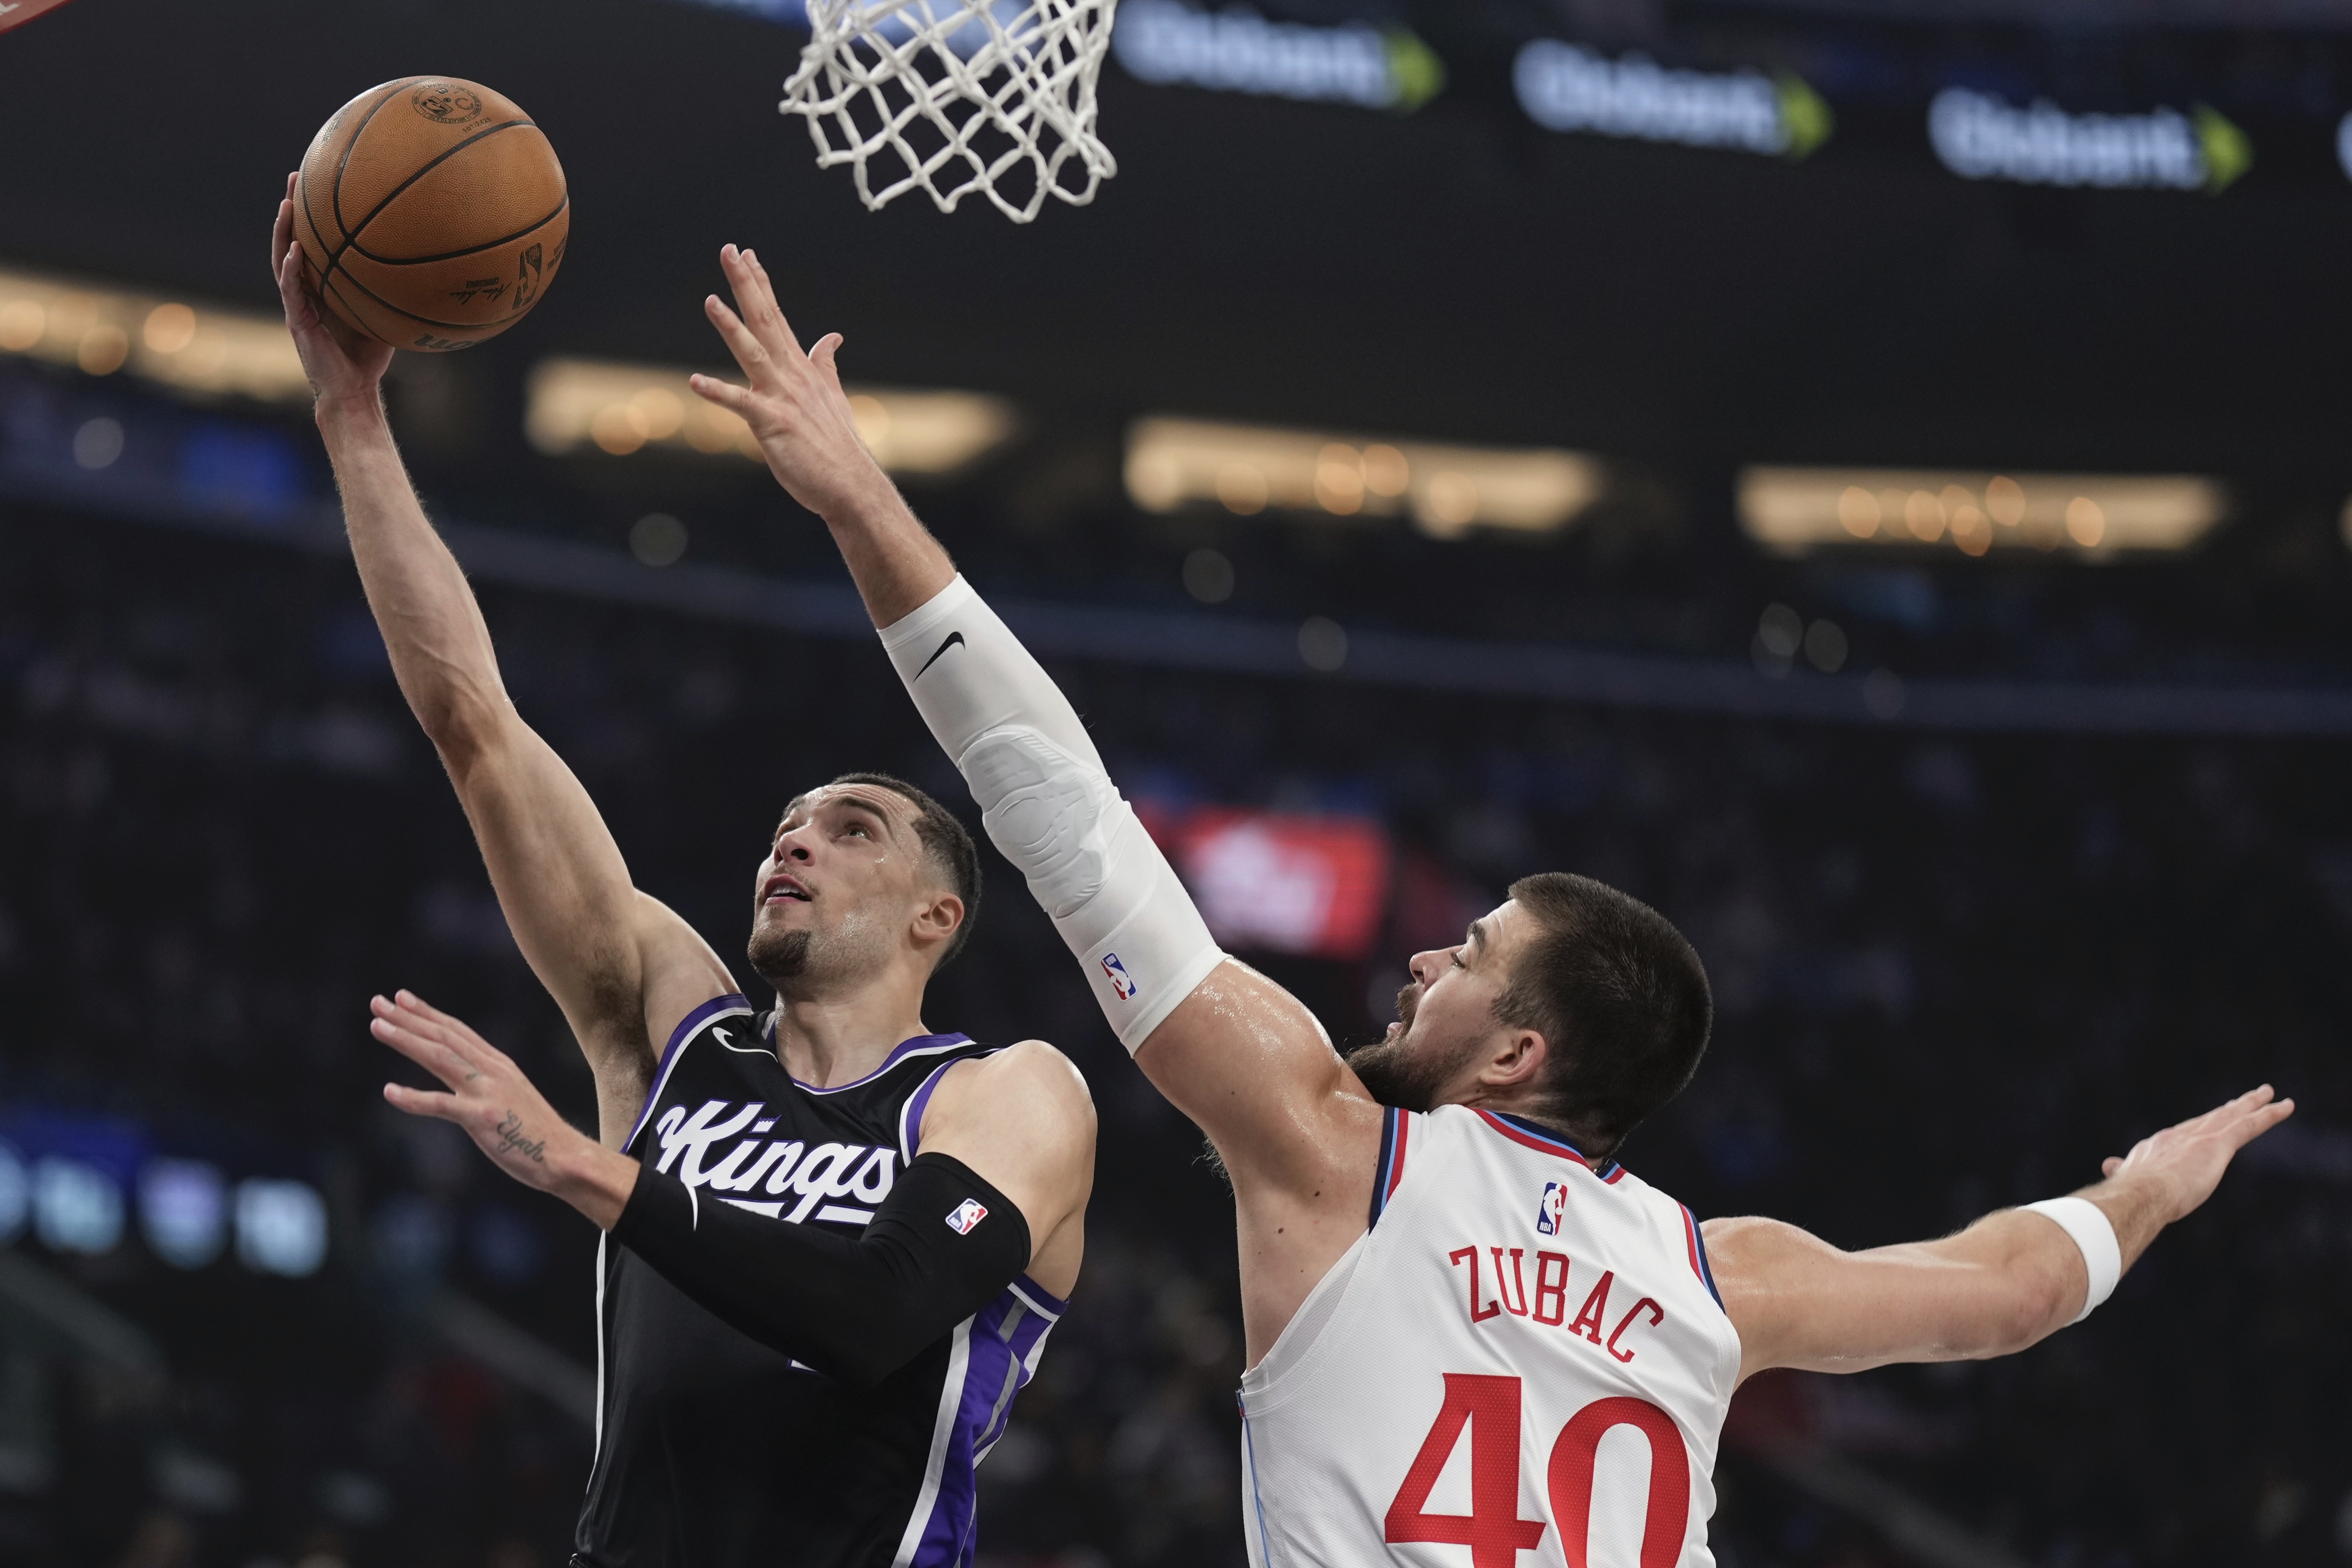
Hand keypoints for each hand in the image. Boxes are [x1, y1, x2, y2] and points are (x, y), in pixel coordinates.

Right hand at [272, 172, 393, 418]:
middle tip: (295, 176)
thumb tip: (427, 269)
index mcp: (321, 287)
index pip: (313, 243)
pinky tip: (295, 249)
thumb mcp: (383, 315)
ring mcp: (297, 304)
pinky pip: (291, 290)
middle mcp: (304, 291)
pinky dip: (292, 268)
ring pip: (282, 259)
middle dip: (292, 208)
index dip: (313, 215)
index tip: (319, 182)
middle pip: (292, 240)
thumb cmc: (367, 356)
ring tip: (287, 203)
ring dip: (283, 231)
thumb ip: (391, 292)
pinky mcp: (297, 321)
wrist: (353, 390)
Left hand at [372, 990, 639, 1227]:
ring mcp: (488, 1092)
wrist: (565, 1157)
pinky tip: (389, 1091)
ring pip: (440, 1058)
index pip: (457, 1031)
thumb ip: (487, 1082)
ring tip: (378, 1026)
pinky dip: (413, 1098)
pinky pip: (441, 1105)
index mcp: (499, 1065)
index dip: (428, 1013)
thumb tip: (463, 1077)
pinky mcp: (482, 1117)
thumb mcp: (512, 1096)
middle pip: (444, 1036)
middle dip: (409, 1018)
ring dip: (406, 1040)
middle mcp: (493, 1070)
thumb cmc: (535, 1133)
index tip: (401, 998)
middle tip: (378, 1003)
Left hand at [689, 244, 891, 521]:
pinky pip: (741, 405)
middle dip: (746, 285)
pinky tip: (695, 381)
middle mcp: (791, 376)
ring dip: (731, 327)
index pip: (776, 317)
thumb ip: (825, 364)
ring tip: (710, 301)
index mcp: (800, 369)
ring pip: (753, 353)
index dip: (760, 284)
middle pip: (765, 321)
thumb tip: (831, 337)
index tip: (747, 254)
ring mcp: (782, 398)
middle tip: (730, 251)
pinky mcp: (773, 424)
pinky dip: (718, 393)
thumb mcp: (832, 396)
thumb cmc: (837, 445)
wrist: (851, 485)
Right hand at [2098, 1083, 2292, 1229]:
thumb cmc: (2132, 1194)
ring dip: (2252, 1103)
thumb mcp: (2127, 1180)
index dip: (2197, 1128)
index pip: (2183, 1134)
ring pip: (2231, 1115)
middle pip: (2210, 1118)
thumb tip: (2108, 1165)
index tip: (2206, 1125)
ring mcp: (2199, 1138)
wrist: (2140, 1194)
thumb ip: (2122, 1171)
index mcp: (2158, 1146)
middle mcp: (2179, 1135)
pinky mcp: (2218, 1144)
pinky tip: (2286, 1105)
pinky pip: (2249, 1125)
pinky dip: (2269, 1115)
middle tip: (2244, 1099)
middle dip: (2228, 1108)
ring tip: (2268, 1093)